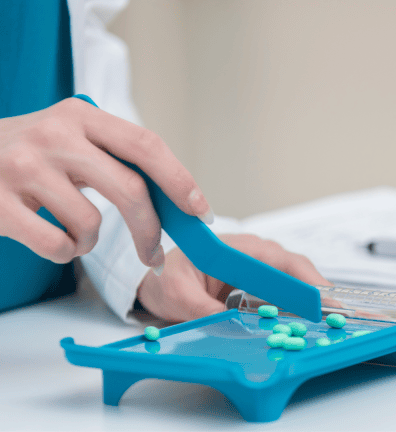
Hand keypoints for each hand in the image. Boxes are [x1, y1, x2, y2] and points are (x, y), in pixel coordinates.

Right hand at [0, 98, 211, 269]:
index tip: (199, 210)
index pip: (146, 145)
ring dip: (91, 242)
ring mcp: (22, 167)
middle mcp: (54, 135)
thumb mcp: (69, 138)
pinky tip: (53, 241)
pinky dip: (65, 252)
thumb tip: (176, 198)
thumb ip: (114, 157)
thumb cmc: (26, 154)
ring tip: (73, 232)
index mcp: (80, 115)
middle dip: (150, 230)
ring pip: (91, 223)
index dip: (179, 180)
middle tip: (155, 253)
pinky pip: (57, 244)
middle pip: (130, 189)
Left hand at [136, 234, 331, 321]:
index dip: (307, 282)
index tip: (323, 301)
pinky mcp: (260, 285)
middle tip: (337, 317)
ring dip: (313, 302)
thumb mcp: (178, 293)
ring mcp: (261, 269)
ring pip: (296, 284)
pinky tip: (308, 323)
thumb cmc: (169, 276)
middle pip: (299, 273)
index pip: (284, 262)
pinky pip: (285, 295)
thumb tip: (226, 322)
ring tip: (331, 322)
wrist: (157, 277)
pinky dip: (299, 308)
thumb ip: (201, 308)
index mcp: (242, 249)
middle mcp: (258, 255)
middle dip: (320, 293)